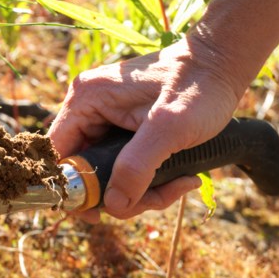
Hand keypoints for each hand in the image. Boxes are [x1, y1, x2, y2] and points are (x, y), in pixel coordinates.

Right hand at [48, 33, 245, 220]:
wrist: (220, 65)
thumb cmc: (196, 88)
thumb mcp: (168, 129)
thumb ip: (136, 167)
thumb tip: (113, 207)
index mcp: (86, 99)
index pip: (58, 151)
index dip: (72, 186)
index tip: (100, 213)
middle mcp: (89, 106)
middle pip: (85, 167)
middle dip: (119, 192)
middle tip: (156, 199)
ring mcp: (106, 115)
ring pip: (108, 170)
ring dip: (141, 189)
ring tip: (181, 184)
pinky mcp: (123, 124)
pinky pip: (125, 163)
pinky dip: (149, 178)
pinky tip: (181, 176)